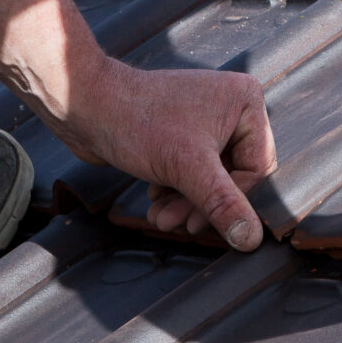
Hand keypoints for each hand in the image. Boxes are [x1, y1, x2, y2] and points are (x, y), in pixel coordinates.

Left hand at [57, 58, 276, 247]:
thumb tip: (251, 240)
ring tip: (160, 217)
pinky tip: (155, 200)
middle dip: (203, 204)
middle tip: (178, 224)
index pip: (257, 168)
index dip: (231, 200)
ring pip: (211, 176)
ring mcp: (205, 119)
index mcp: (246, 102)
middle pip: (233, 174)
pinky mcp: (182, 131)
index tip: (202, 222)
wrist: (85, 104)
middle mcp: (230, 106)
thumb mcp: (187, 169)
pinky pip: (193, 170)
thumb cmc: (137, 122)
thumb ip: (223, 204)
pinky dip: (176, 190)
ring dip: (187, 202)